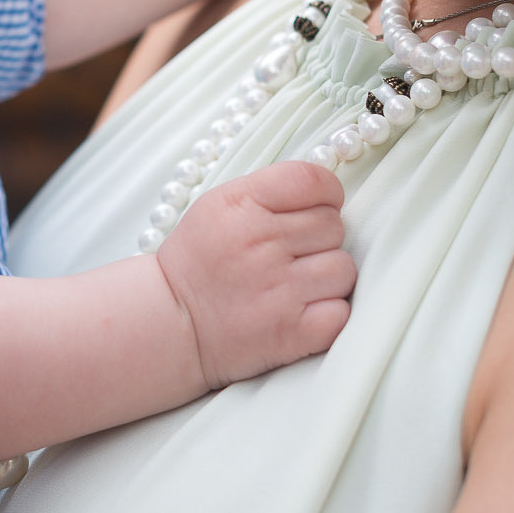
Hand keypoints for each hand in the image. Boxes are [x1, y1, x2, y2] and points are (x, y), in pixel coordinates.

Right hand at [158, 161, 353, 388]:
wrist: (170, 322)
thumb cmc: (199, 262)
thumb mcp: (216, 207)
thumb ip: (269, 191)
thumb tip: (328, 191)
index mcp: (240, 205)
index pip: (312, 180)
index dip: (326, 193)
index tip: (315, 208)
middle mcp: (261, 243)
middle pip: (333, 225)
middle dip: (319, 238)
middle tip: (290, 254)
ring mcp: (279, 289)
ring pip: (344, 267)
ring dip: (327, 277)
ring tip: (296, 284)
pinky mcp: (293, 331)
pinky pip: (342, 311)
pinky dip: (329, 312)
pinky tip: (302, 310)